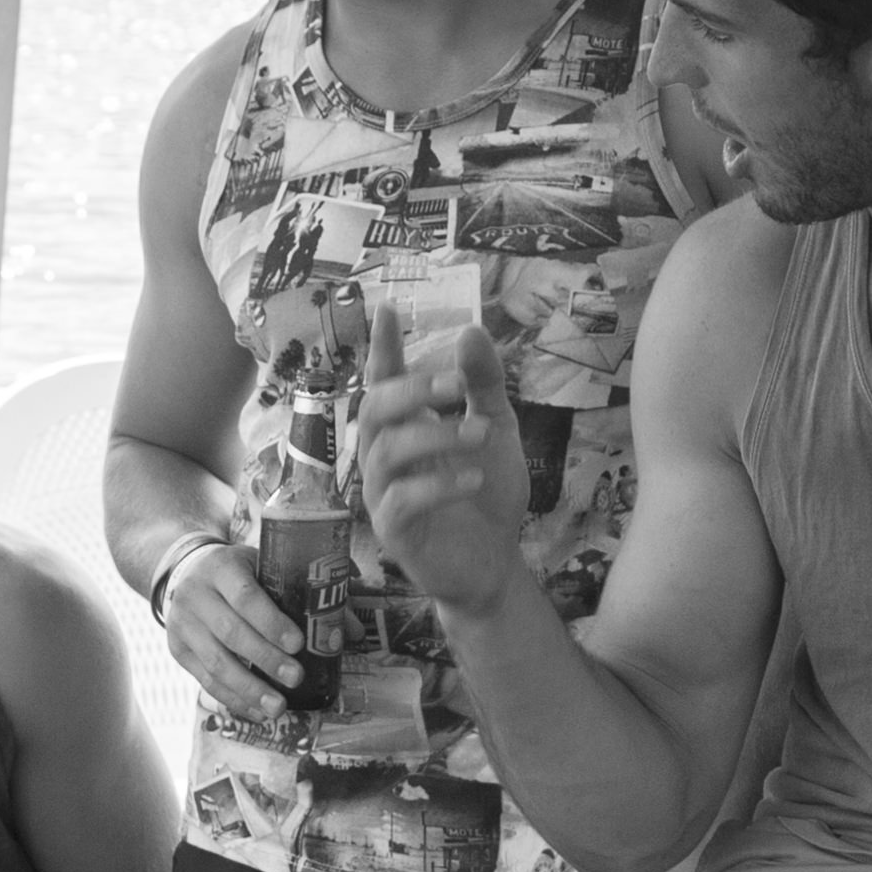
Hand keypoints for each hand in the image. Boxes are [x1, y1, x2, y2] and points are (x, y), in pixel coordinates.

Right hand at [155, 536, 306, 728]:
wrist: (187, 570)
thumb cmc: (241, 572)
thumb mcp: (267, 567)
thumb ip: (308, 593)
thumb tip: (351, 632)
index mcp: (222, 568)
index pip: (246, 597)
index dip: (271, 623)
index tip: (297, 644)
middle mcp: (195, 595)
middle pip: (231, 633)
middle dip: (266, 659)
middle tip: (296, 678)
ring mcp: (182, 624)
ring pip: (215, 663)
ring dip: (249, 689)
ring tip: (278, 708)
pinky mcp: (178, 649)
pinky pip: (205, 680)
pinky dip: (233, 699)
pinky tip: (257, 712)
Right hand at [356, 304, 530, 619]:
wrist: (495, 562)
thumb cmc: (486, 493)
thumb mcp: (496, 428)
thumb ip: (483, 383)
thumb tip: (469, 329)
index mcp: (405, 426)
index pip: (385, 379)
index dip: (382, 347)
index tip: (387, 309)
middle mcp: (384, 455)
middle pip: (374, 408)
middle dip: (414, 389)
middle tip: (458, 383)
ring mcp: (383, 494)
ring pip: (387, 451)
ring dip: (436, 435)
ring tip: (480, 434)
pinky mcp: (394, 531)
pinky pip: (401, 500)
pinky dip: (439, 485)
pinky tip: (474, 478)